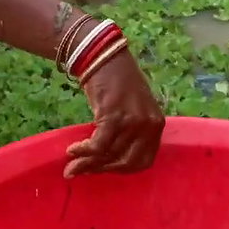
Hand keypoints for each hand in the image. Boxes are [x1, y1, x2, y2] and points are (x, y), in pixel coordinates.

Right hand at [65, 48, 164, 176]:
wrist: (104, 57)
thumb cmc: (117, 82)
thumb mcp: (133, 109)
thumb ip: (129, 133)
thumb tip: (108, 160)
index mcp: (157, 125)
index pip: (143, 161)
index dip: (123, 169)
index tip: (105, 169)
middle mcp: (149, 125)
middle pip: (126, 162)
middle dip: (103, 169)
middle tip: (84, 171)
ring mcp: (132, 122)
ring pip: (109, 155)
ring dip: (87, 163)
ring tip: (72, 165)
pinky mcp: (113, 117)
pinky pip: (98, 146)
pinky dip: (83, 151)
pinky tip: (72, 150)